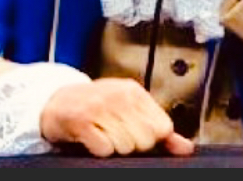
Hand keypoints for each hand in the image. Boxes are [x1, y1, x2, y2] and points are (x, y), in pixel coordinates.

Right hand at [39, 77, 194, 156]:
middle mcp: (119, 97)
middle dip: (134, 145)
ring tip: (104, 135)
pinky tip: (93, 139)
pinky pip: (104, 149)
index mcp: (135, 92)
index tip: (137, 134)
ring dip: (115, 147)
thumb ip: (158, 128)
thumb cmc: (95, 106)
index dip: (152, 139)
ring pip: (126, 146)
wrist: (56, 101)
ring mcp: (100, 108)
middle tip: (117, 135)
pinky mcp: (81, 122)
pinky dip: (99, 150)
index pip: (162, 127)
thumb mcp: (129, 110)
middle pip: (146, 140)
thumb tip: (185, 147)